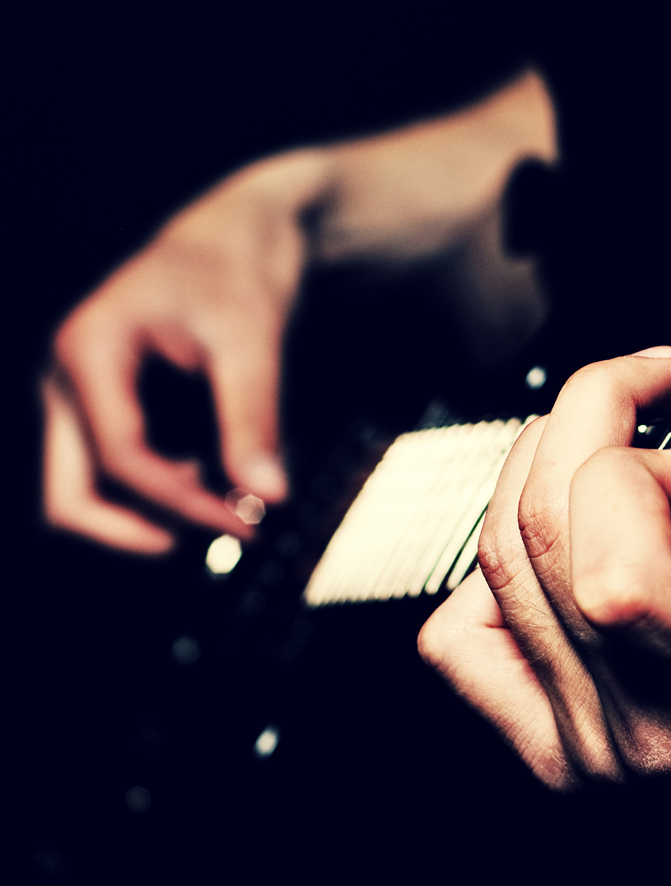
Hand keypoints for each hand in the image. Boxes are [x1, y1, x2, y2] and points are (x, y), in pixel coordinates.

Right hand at [45, 154, 323, 551]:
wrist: (239, 233)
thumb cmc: (238, 267)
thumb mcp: (252, 339)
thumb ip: (254, 417)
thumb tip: (269, 494)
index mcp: (89, 349)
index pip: (120, 454)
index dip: (182, 499)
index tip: (247, 519)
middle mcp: (68, 375)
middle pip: (68, 491)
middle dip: (139, 528)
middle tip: (223, 535)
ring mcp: (80, 393)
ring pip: (84, 488)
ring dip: (150, 515)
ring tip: (230, 508)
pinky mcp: (104, 405)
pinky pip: (112, 470)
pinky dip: (158, 493)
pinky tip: (215, 480)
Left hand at [418, 330, 670, 789]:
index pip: (612, 574)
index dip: (628, 459)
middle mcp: (658, 736)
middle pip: (538, 541)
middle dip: (579, 429)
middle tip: (642, 400)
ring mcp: (599, 755)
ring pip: (499, 570)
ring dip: (538, 473)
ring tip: (608, 449)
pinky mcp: (563, 760)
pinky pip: (464, 640)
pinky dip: (494, 570)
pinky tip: (563, 543)